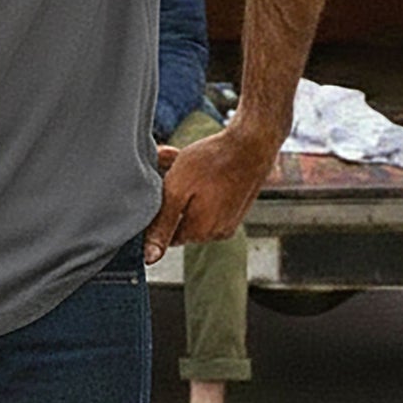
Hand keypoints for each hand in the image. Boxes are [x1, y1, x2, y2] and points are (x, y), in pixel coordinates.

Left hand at [143, 116, 281, 262]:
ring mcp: (228, 222)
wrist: (252, 143)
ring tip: (186, 166)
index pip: (166, 236)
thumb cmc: (213, 161)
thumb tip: (150, 258)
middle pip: (181, 222)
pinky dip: (202, 189)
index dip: (159, 213)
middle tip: (171, 170)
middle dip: (173, 199)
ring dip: (187, 191)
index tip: (159, 190)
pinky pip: (210, 204)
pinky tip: (202, 169)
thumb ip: (162, 225)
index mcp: (200, 232)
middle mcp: (216, 233)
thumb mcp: (177, 189)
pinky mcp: (235, 209)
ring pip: (195, 211)